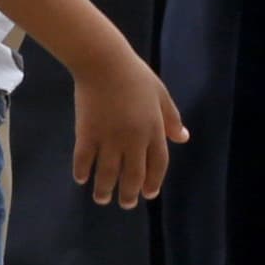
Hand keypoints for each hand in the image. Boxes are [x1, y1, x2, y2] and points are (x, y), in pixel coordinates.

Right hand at [73, 48, 187, 208]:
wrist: (103, 61)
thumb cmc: (134, 75)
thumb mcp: (160, 94)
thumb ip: (171, 118)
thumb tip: (183, 137)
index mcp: (153, 129)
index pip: (157, 164)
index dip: (153, 182)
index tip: (148, 194)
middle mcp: (133, 138)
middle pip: (133, 175)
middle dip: (130, 194)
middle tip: (126, 203)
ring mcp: (109, 137)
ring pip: (108, 173)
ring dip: (105, 190)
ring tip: (102, 199)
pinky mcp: (87, 132)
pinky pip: (84, 159)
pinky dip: (82, 171)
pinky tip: (81, 179)